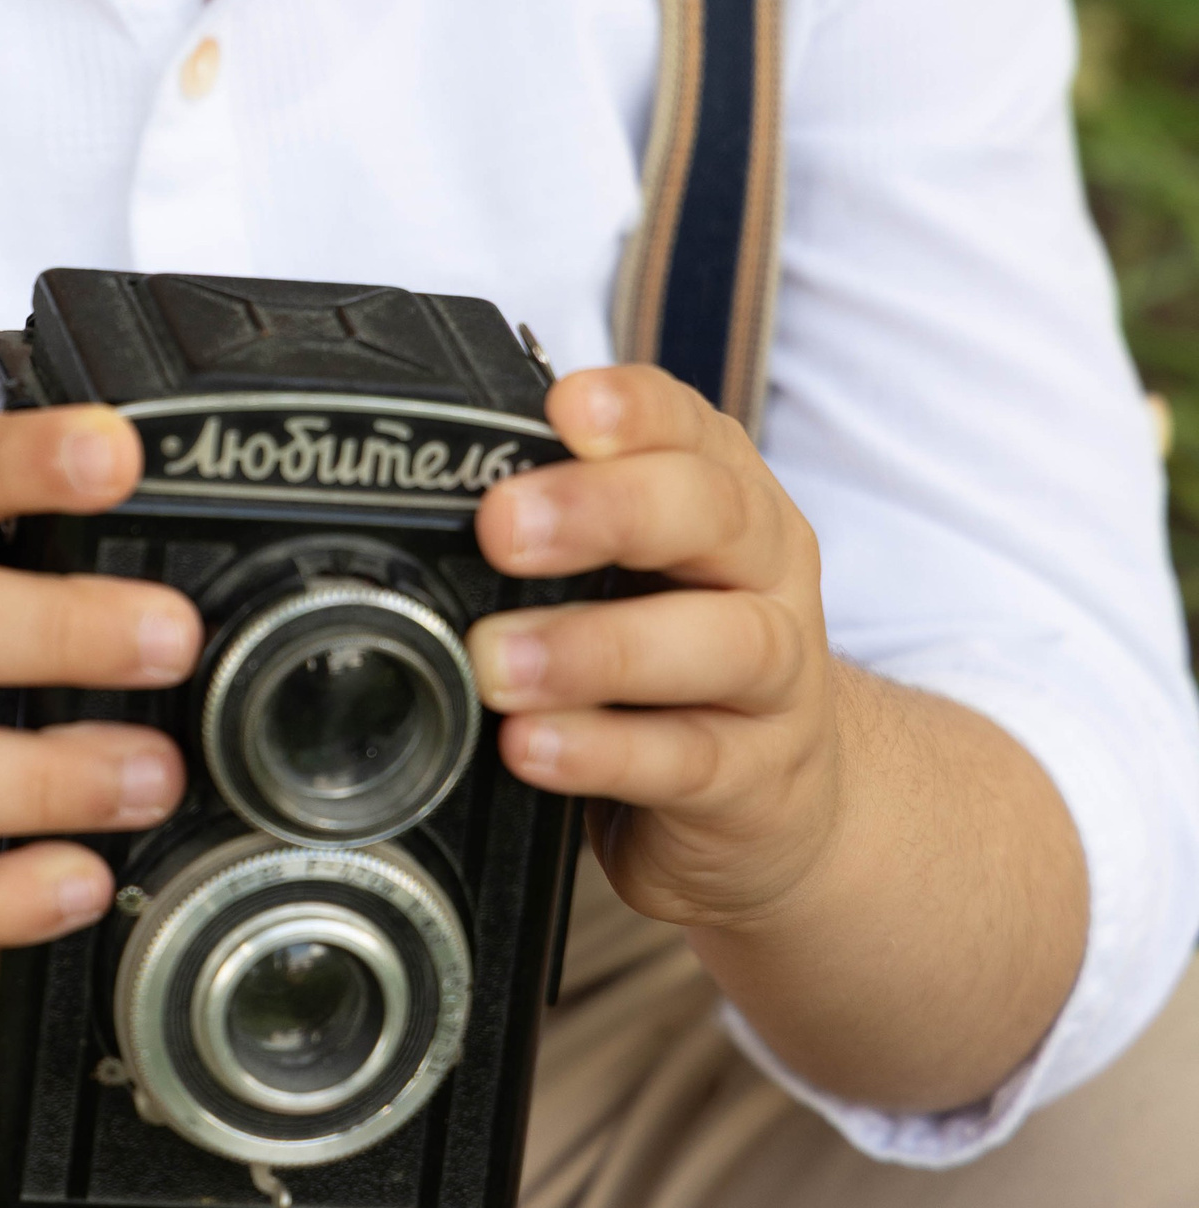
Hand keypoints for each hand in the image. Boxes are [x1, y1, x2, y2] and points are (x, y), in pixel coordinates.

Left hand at [468, 366, 840, 927]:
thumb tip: (427, 498)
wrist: (772, 797)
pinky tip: (533, 746)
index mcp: (725, 494)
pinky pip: (691, 760)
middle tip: (503, 528)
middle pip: (713, 513)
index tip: (562, 411)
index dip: (632, 409)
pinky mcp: (762, 779)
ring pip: (723, 641)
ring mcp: (780, 678)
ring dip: (599, 648)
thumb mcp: (627, 572)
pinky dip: (606, 751)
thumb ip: (557, 529)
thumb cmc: (674, 654)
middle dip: (604, 509)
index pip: (688, 425)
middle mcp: (766, 569)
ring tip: (497, 664)